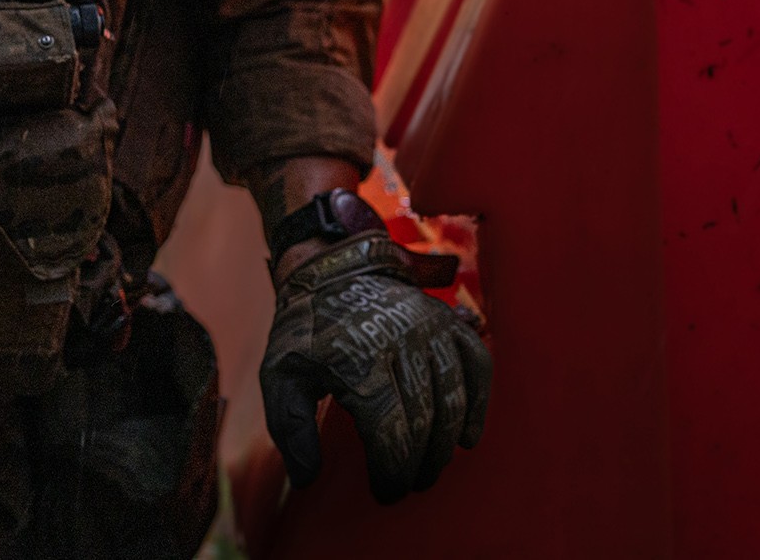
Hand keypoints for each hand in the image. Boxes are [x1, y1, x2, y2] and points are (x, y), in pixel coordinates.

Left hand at [258, 233, 490, 502]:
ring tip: (430, 469)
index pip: (390, 432)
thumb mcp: (281, 374)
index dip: (392, 472)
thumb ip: (291, 428)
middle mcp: (402, 342)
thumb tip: (307, 478)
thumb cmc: (306, 329)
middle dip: (419, 465)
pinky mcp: (448, 321)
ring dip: (447, 444)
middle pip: (425, 422)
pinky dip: (478, 404)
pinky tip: (468, 436)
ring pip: (454, 399)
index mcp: (360, 359)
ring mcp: (430, 328)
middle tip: (408, 485)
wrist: (332, 267)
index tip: (384, 493)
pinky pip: (478, 366)